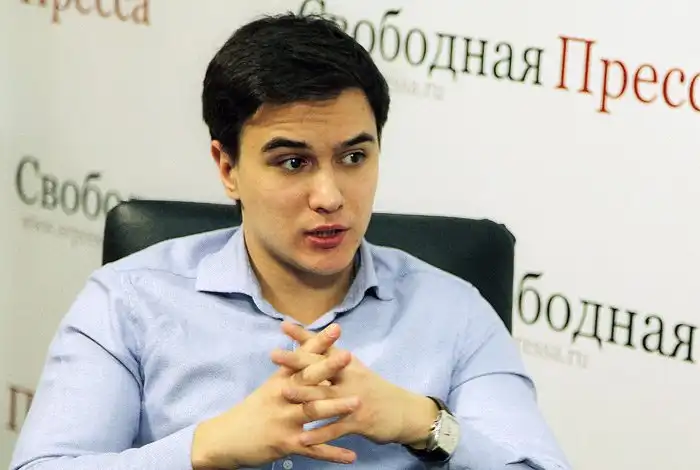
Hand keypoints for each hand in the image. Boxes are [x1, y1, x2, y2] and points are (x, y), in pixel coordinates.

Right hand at [191, 324, 359, 468]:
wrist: (225, 438)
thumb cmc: (253, 410)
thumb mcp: (269, 386)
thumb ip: (290, 371)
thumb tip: (312, 352)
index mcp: (280, 380)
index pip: (301, 357)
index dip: (318, 343)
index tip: (336, 329)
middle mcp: (282, 396)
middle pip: (307, 379)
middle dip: (328, 368)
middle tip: (348, 357)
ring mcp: (283, 420)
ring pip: (312, 412)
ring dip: (336, 408)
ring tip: (358, 403)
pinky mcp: (285, 443)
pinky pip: (312, 449)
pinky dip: (332, 453)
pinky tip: (351, 455)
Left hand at [271, 323, 438, 448]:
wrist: (405, 412)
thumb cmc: (374, 389)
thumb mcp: (356, 369)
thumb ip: (334, 359)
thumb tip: (312, 344)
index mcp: (348, 363)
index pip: (323, 345)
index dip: (304, 335)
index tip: (284, 325)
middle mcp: (350, 377)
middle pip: (320, 367)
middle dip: (296, 361)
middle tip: (274, 355)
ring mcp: (354, 399)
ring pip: (325, 396)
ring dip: (304, 394)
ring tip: (283, 392)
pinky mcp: (359, 421)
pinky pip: (335, 428)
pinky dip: (319, 434)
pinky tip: (302, 437)